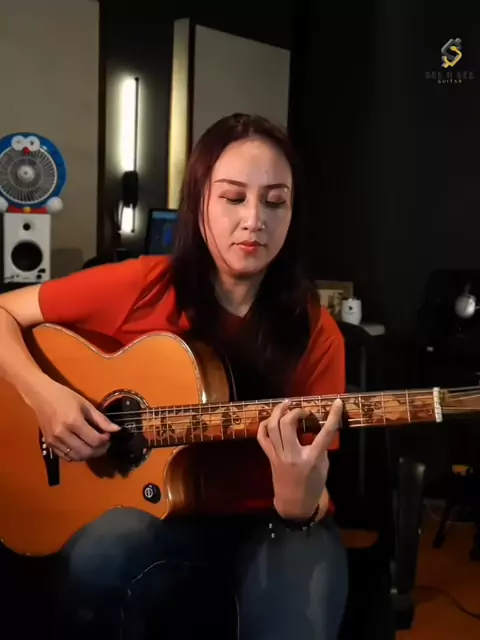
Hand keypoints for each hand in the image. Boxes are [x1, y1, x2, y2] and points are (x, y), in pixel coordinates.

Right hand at [26, 377, 119, 461]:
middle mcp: (63, 433)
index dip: (105, 440)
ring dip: (89, 455)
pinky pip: (65, 457)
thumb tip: (116, 429)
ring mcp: (54, 440)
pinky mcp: (49, 444)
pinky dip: (77, 456)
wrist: (41, 396)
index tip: (108, 435)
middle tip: (104, 444)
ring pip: (76, 457)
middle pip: (86, 452)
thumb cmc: (65, 397)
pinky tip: (82, 448)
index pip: (95, 440)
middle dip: (99, 450)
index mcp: (73, 421)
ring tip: (95, 447)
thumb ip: (101, 419)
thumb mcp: (86, 405)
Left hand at [257, 398, 342, 519]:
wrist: (294, 505)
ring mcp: (278, 455)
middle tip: (303, 410)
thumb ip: (321, 448)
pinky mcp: (269, 457)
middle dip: (295, 411)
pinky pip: (262, 437)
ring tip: (286, 404)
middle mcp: (293, 455)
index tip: (337, 402)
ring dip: (278, 412)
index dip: (332, 416)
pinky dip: (264, 425)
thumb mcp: (324, 468)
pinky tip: (271, 419)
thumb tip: (316, 428)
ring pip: (272, 427)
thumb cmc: (313, 486)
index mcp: (312, 459)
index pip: (325, 434)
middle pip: (287, 424)